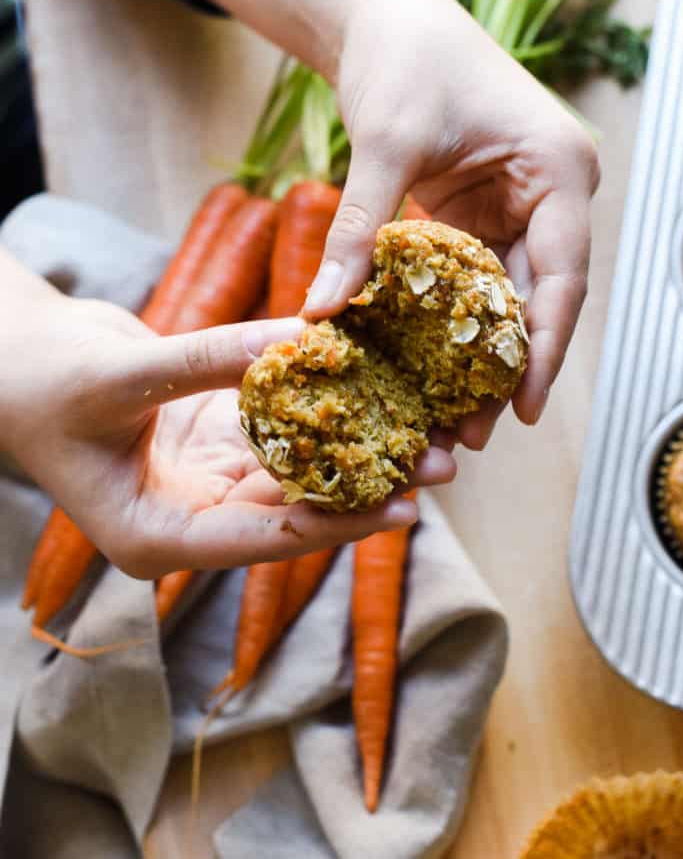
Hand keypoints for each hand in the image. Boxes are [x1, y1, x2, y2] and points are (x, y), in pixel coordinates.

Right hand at [4, 284, 454, 579]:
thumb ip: (211, 360)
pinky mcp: (218, 441)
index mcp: (157, 536)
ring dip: (359, 451)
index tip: (404, 508)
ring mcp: (207, 479)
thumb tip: (304, 340)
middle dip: (367, 488)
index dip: (337, 525)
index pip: (265, 541)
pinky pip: (282, 430)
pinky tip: (376, 392)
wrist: (17, 358)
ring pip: (298, 472)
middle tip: (441, 467)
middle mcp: (191, 517)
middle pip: (295, 511)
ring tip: (429, 433)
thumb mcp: (124, 374)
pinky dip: (325, 412)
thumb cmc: (43, 380)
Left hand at [303, 0, 598, 440]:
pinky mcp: (479, 214)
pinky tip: (426, 368)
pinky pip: (471, 279)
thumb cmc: (401, 59)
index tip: (525, 410)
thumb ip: (362, 231)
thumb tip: (320, 314)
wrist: (385, 17)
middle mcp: (550, 193)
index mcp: (558, 170)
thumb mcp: (384, 144)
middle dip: (505, 367)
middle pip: (536, 298)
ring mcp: (517, 206)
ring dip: (475, 355)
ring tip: (449, 420)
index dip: (544, 349)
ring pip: (503, 297)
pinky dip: (449, 322)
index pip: (563, 276)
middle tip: (474, 435)